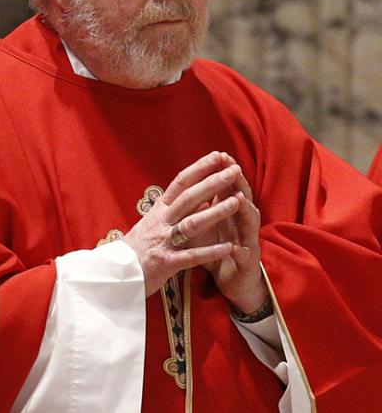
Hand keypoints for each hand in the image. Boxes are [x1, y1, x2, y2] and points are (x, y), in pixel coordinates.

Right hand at [123, 151, 243, 296]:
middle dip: (213, 183)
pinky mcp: (166, 263)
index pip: (181, 182)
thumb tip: (201, 198)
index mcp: (159, 209)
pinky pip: (191, 256)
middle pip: (190, 198)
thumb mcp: (153, 222)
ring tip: (238, 202)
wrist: (114, 274)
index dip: (200, 168)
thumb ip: (174, 210)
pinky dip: (210, 251)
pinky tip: (229, 247)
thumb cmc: (138, 247)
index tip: (218, 156)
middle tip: (235, 170)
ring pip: (192, 223)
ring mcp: (163, 241)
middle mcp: (161, 221)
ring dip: (216, 212)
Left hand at [197, 154, 268, 313]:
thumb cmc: (217, 249)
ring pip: (249, 223)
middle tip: (232, 168)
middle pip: (242, 198)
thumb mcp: (205, 225)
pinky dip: (239, 252)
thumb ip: (200, 206)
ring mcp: (248, 241)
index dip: (223, 171)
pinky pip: (244, 256)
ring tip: (238, 199)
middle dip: (237, 183)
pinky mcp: (248, 263)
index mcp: (230, 211)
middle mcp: (242, 222)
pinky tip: (235, 248)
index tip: (218, 155)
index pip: (228, 187)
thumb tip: (186, 183)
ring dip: (244, 211)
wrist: (233, 281)